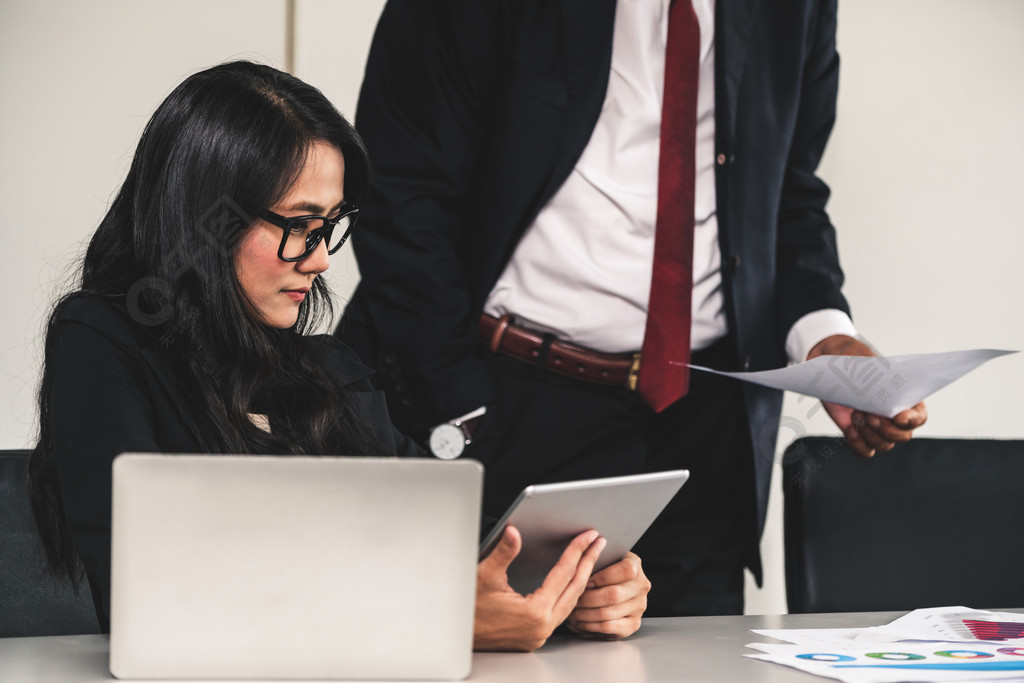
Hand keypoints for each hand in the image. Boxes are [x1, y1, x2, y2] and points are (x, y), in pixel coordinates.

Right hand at [473, 526, 605, 651]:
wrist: (457, 634)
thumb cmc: (468, 607)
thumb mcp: (485, 576)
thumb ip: (504, 553)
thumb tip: (514, 533)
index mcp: (534, 612)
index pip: (563, 573)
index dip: (577, 550)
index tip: (588, 536)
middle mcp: (541, 627)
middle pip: (574, 589)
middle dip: (588, 562)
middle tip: (598, 543)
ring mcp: (539, 635)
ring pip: (570, 603)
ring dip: (581, 579)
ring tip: (589, 560)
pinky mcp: (534, 638)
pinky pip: (560, 614)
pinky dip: (569, 595)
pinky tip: (571, 584)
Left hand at [566, 552, 649, 639]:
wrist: (612, 588)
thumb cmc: (600, 570)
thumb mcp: (601, 559)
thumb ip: (594, 559)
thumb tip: (577, 559)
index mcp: (635, 564)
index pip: (625, 570)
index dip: (602, 577)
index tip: (583, 580)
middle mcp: (641, 585)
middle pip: (614, 595)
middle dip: (586, 598)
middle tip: (570, 599)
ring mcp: (639, 606)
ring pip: (608, 613)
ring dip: (584, 614)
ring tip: (570, 611)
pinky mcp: (633, 624)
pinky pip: (609, 627)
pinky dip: (589, 626)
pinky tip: (578, 622)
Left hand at [807, 335, 927, 457]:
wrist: (830, 370)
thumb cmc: (853, 361)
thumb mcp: (864, 360)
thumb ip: (875, 372)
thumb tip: (876, 385)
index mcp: (905, 399)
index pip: (919, 417)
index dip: (912, 420)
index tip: (898, 417)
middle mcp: (894, 418)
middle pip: (903, 436)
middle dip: (886, 429)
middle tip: (869, 415)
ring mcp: (877, 428)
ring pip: (884, 445)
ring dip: (870, 435)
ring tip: (857, 415)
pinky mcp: (859, 434)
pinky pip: (865, 451)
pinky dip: (858, 445)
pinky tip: (850, 429)